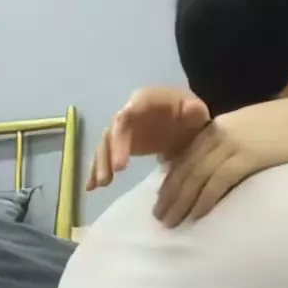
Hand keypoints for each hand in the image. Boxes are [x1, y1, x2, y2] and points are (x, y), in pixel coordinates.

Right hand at [88, 86, 211, 190]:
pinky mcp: (120, 144)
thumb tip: (190, 110)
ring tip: (100, 185)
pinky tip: (91, 187)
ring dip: (100, 164)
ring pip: (105, 145)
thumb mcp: (196, 111)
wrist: (187, 123)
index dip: (121, 139)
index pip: (127, 116)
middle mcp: (127, 112)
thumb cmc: (190, 116)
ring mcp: (122, 129)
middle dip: (109, 154)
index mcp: (144, 100)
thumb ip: (193, 111)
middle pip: (113, 132)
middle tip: (110, 177)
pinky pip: (106, 155)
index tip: (121, 165)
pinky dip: (97, 169)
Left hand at [154, 98, 287, 224]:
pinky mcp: (246, 157)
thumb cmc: (283, 128)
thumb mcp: (247, 130)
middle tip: (158, 218)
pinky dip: (204, 200)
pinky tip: (196, 216)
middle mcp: (217, 134)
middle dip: (169, 195)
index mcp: (214, 127)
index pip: (184, 157)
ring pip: (196, 177)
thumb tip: (212, 162)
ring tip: (171, 222)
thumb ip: (226, 143)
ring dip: (181, 202)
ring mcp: (231, 145)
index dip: (170, 180)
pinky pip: (218, 182)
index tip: (161, 200)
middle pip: (185, 169)